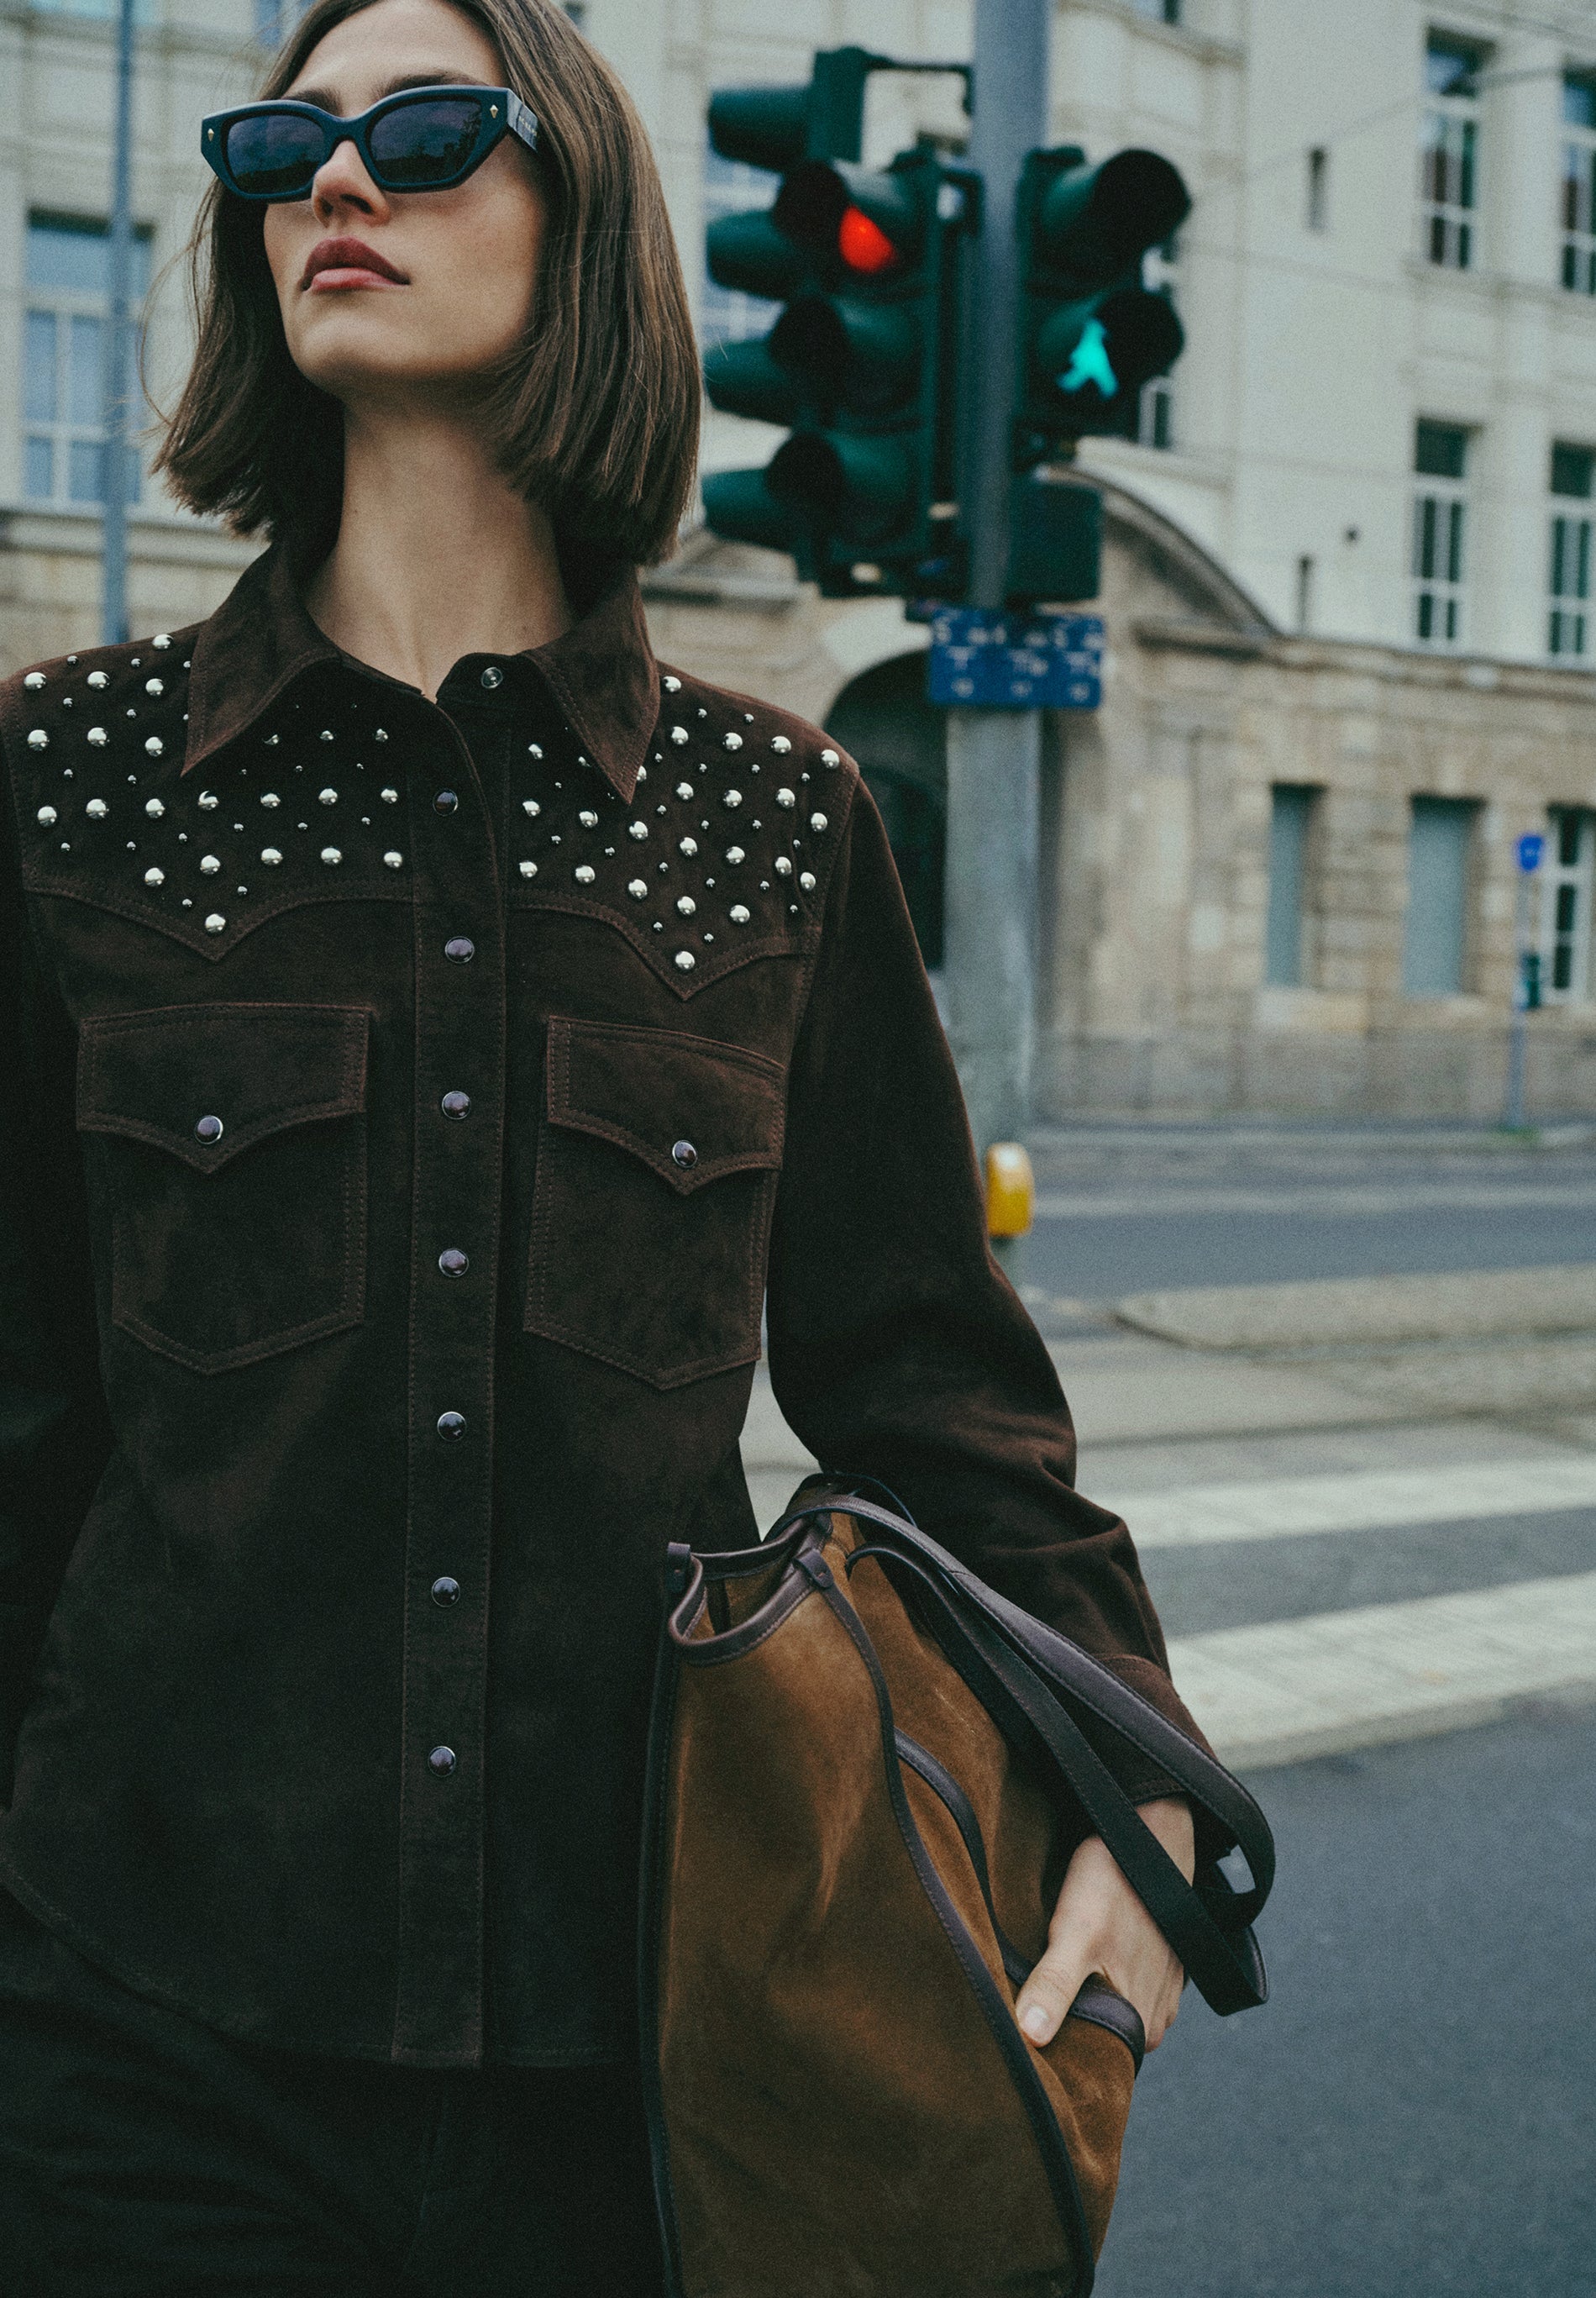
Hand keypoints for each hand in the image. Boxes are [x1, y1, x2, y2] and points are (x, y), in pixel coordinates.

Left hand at [1013, 1796, 1195, 2052]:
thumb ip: (1055, 1988)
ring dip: (1085, 2000)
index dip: (1059, 2053)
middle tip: (1030, 2006)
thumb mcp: (1075, 1935)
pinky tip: (1082, 1957)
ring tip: (1050, 1980)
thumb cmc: (1113, 1884)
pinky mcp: (1158, 1967)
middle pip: (1103, 2036)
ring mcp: (1160, 1992)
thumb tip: (1030, 2038)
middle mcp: (1156, 2019)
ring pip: (1112, 2010)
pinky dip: (1102, 1977)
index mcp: (1141, 2028)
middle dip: (1069, 2027)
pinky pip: (1124, 1986)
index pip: (1095, 2061)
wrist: (1152, 1835)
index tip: (1025, 2045)